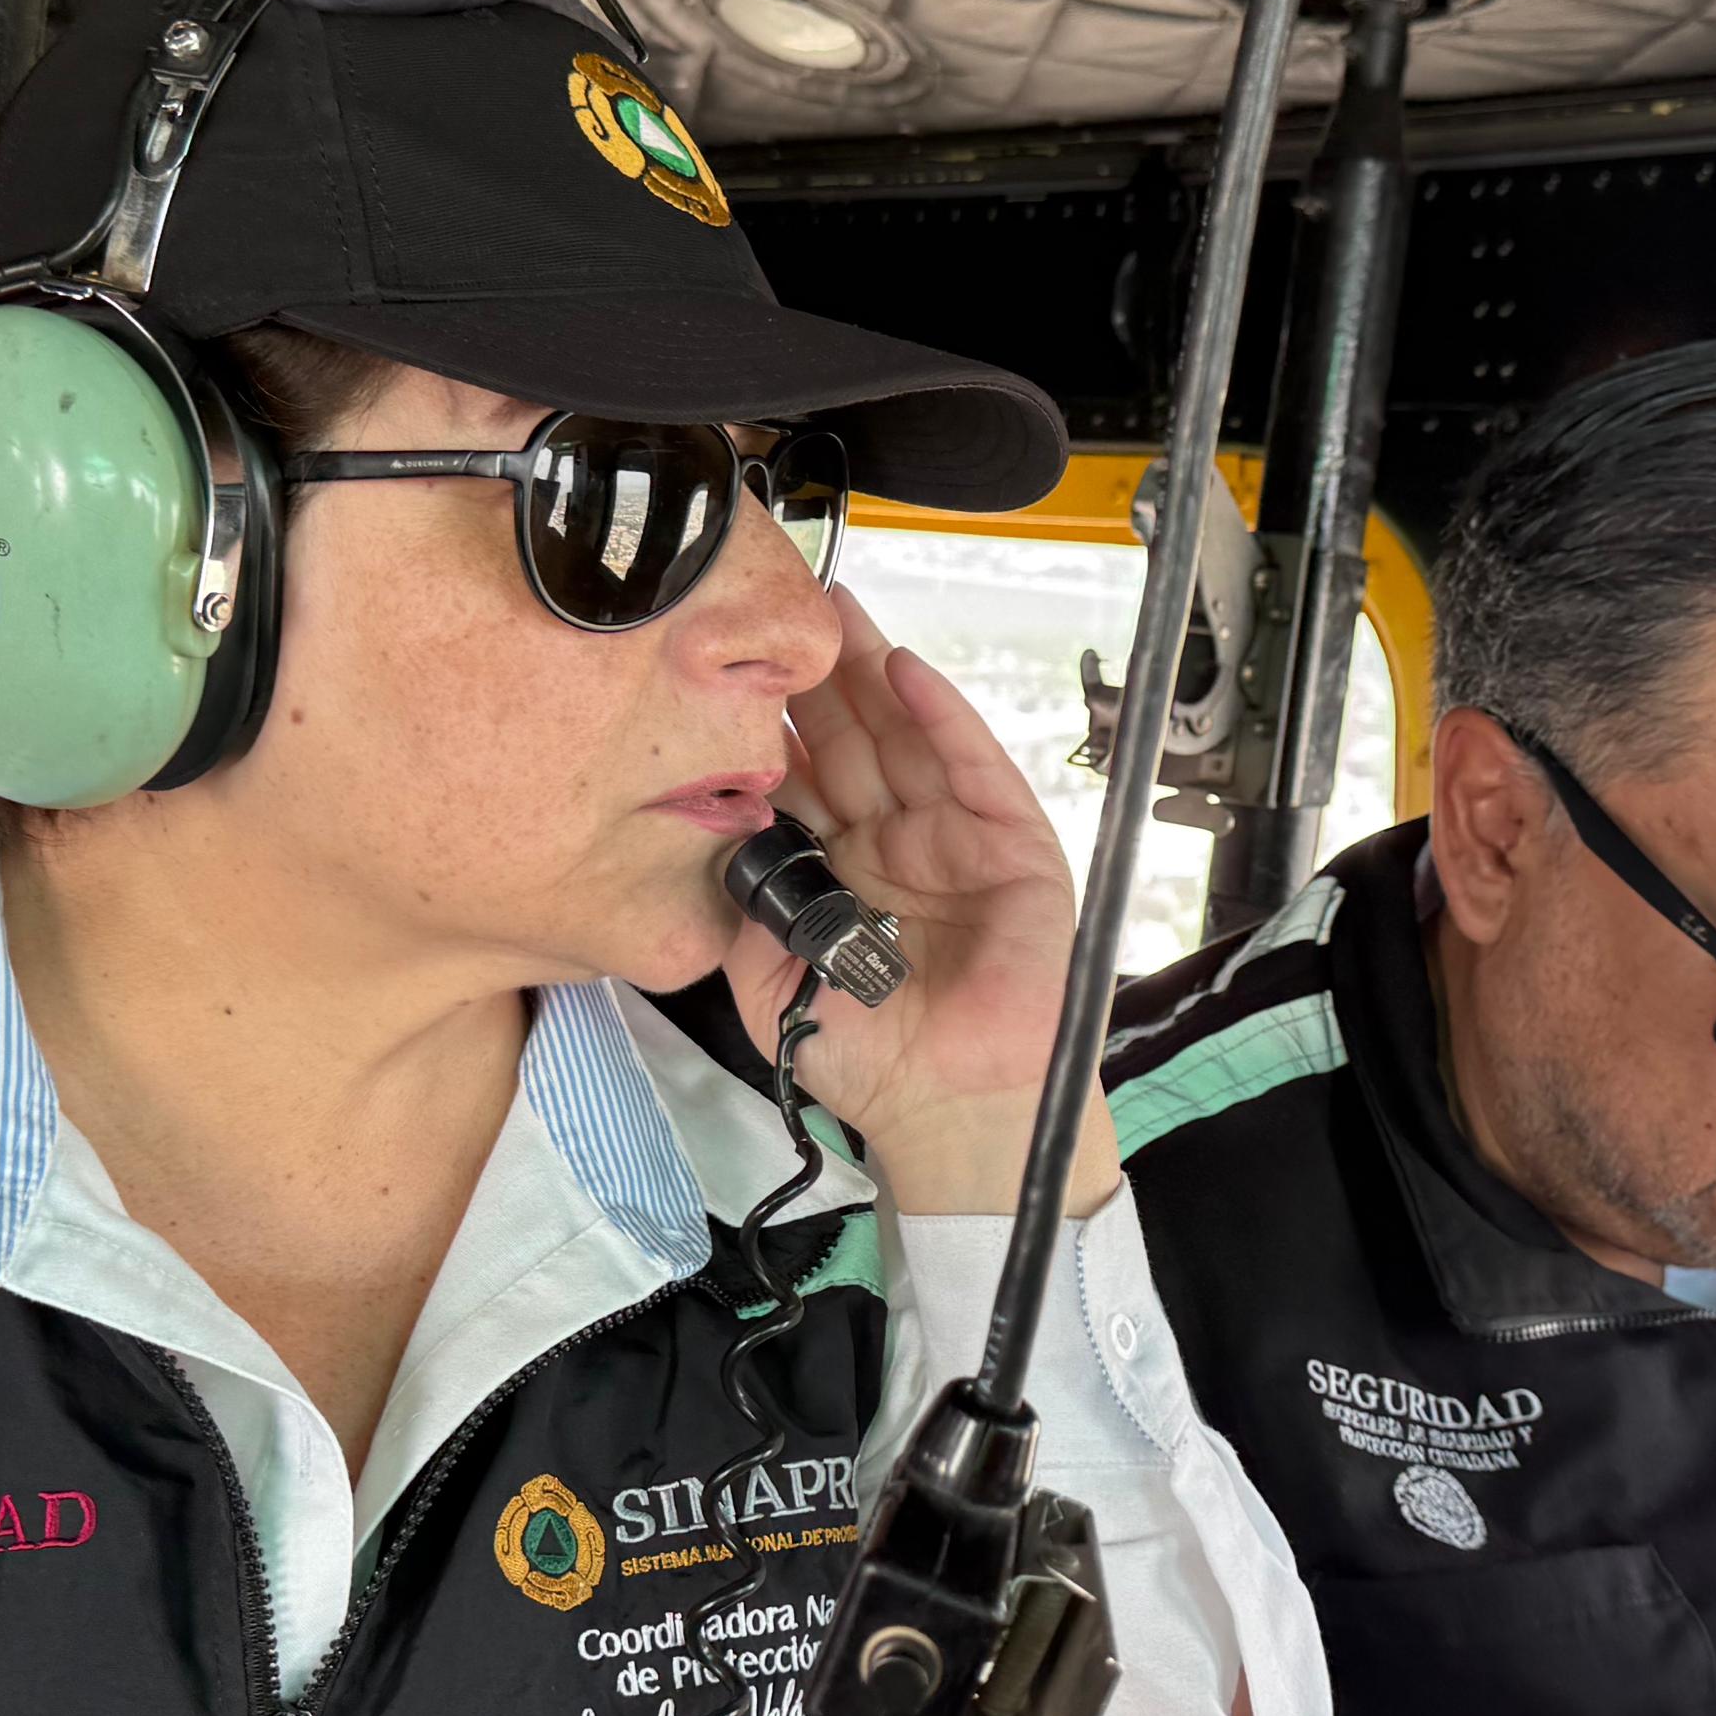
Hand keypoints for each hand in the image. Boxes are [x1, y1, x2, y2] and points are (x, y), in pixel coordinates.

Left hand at [735, 589, 1121, 1222]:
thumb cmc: (868, 1055)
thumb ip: (739, 904)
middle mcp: (893, 841)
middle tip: (779, 609)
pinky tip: (906, 670)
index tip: (729, 664)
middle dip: (817, 673)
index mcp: (838, 867)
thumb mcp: (770, 973)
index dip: (771, 719)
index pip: (802, 773)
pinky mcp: (1009, 846)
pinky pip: (974, 766)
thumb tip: (706, 832)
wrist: (947, 1107)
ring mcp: (953, 838)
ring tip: (836, 611)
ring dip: (873, 671)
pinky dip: (941, 716)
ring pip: (907, 735)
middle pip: (852, 737)